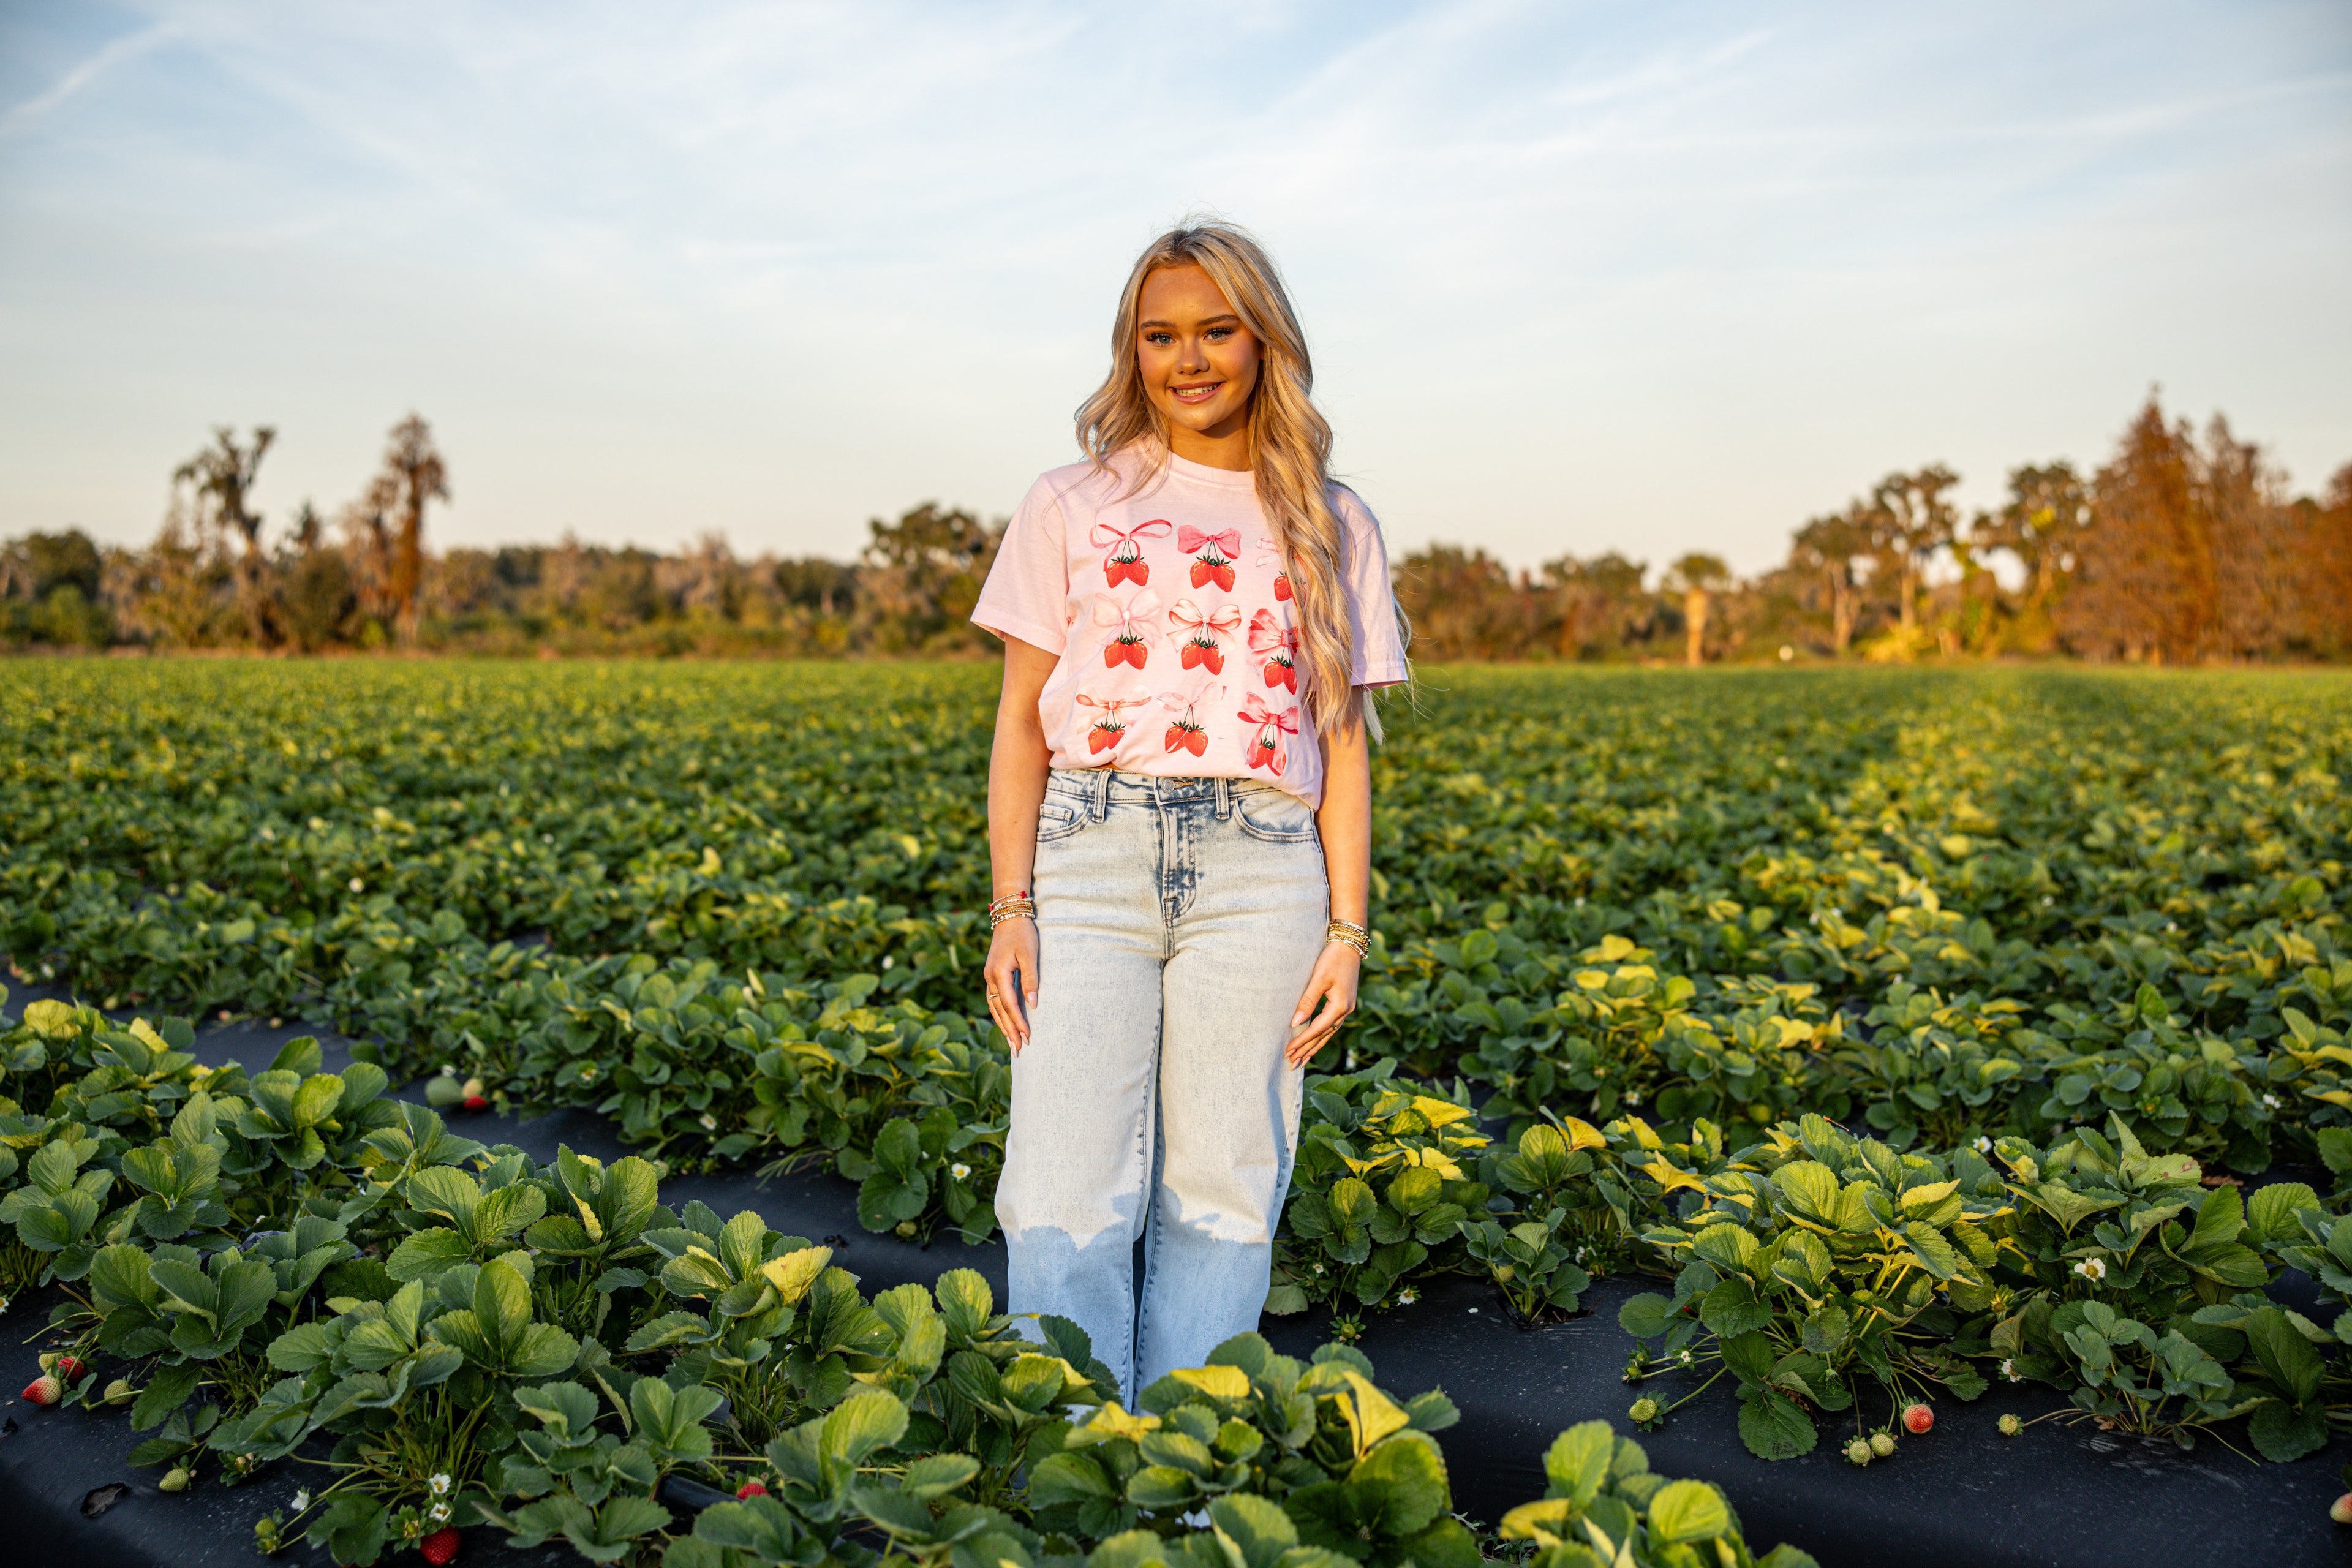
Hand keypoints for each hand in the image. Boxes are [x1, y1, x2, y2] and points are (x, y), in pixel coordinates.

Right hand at [984, 918, 1039, 1054]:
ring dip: (1003, 1025)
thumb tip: (1033, 1004)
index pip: (1008, 1004)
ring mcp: (989, 977)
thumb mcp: (1030, 955)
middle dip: (1009, 1030)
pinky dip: (999, 1014)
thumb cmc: (1023, 933)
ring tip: (1011, 1043)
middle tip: (1019, 1049)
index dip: (1018, 1022)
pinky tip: (1005, 1023)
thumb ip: (1031, 979)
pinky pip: (994, 1000)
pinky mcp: (992, 975)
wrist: (1009, 915)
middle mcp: (989, 978)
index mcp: (998, 974)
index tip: (1027, 1037)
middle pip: (999, 1011)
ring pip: (994, 1007)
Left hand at [1285, 942, 1360, 1068]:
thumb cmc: (1333, 959)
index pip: (1317, 1030)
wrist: (1350, 945)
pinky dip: (1321, 1036)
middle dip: (1307, 1050)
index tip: (1287, 1051)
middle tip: (1292, 1064)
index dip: (1302, 1041)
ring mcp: (1346, 1008)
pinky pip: (1331, 1026)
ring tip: (1302, 1059)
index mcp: (1339, 1006)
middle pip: (1324, 1036)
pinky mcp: (1344, 1003)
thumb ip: (1307, 1001)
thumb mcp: (1319, 979)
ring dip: (1315, 1047)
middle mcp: (1345, 1011)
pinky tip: (1315, 1042)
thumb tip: (1296, 1023)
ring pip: (1328, 1033)